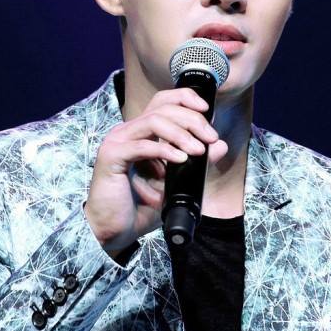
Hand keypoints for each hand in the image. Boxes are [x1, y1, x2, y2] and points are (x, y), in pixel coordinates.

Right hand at [84, 88, 227, 256]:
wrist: (116, 232)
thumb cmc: (141, 206)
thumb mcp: (177, 181)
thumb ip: (196, 161)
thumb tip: (220, 145)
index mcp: (140, 132)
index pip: (163, 100)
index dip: (185, 98)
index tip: (207, 110)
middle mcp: (127, 131)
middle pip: (163, 107)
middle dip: (192, 119)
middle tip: (210, 138)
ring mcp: (117, 141)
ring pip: (154, 121)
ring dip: (181, 133)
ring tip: (199, 150)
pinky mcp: (110, 157)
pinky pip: (142, 146)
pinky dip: (164, 150)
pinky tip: (181, 159)